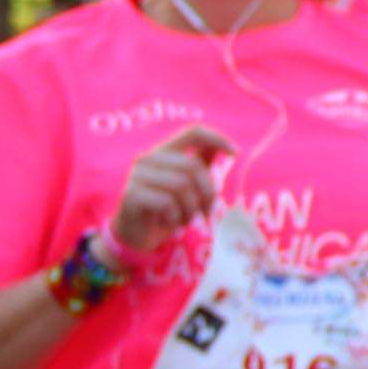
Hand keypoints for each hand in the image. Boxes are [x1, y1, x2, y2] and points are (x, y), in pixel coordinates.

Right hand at [107, 125, 233, 259]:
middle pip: (192, 165)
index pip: (192, 133)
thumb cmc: (166, 210)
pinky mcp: (131, 194)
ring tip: (186, 219)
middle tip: (206, 212)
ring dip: (191, 209)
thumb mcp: (189, 187)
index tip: (236, 153)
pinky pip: (166, 203)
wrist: (136, 235)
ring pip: (181, 185)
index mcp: (163, 152)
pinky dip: (175, 217)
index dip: (216, 139)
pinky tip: (169, 222)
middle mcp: (148, 158)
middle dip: (207, 193)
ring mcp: (137, 175)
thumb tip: (229, 148)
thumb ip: (203, 166)